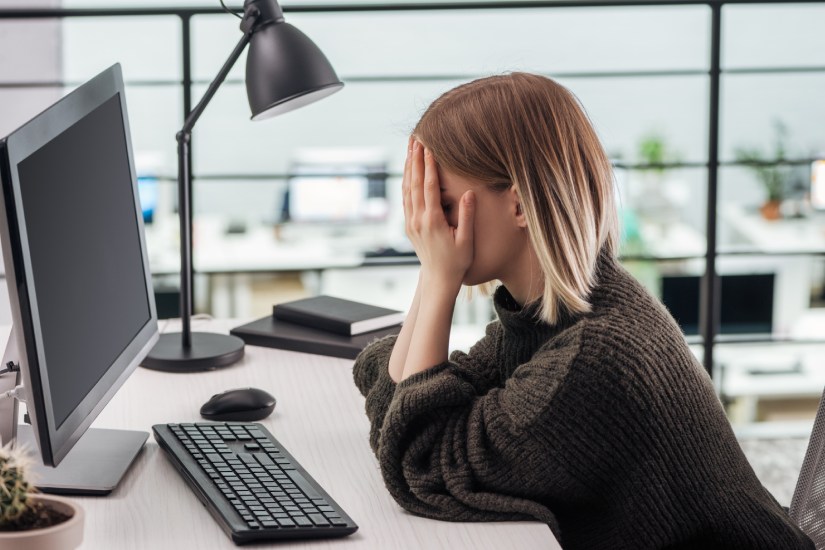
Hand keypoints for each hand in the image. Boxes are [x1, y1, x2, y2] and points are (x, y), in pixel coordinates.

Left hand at [402, 139, 474, 293]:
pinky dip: (406, 183)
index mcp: (433, 222)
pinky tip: (408, 172)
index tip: (429, 149)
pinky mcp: (409, 226)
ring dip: (408, 168)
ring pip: (407, 190)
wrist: (438, 279)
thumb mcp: (466, 241)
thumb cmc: (457, 262)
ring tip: (409, 149)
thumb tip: (469, 193)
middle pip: (414, 184)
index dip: (429, 167)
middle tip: (415, 140)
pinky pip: (406, 199)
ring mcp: (411, 223)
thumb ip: (467, 216)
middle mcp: (418, 220)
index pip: (429, 188)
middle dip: (415, 160)